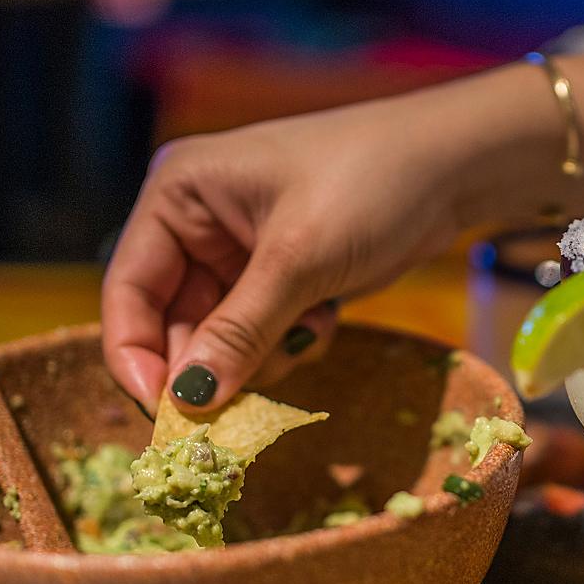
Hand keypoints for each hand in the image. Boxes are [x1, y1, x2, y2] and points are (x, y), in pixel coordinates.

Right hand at [103, 68, 552, 412]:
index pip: (128, 291)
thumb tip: (187, 403)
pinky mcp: (282, 275)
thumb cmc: (371, 185)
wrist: (455, 165)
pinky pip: (262, 333)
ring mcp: (240, 250)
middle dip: (213, 365)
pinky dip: (291, 341)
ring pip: (221, 339)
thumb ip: (238, 332)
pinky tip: (328, 317)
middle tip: (244, 411)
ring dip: (262, 354)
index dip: (137, 359)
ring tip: (311, 328)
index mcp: (178, 195)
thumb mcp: (300, 260)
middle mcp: (197, 222)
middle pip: (172, 323)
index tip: (166, 418)